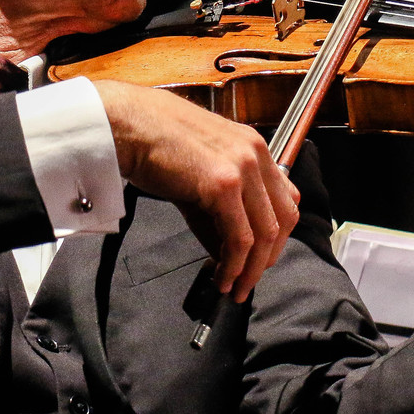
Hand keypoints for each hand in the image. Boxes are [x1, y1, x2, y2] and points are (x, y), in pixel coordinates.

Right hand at [91, 80, 299, 302]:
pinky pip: (240, 238)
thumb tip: (228, 254)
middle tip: (248, 281)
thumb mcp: (201, 176)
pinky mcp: (223, 185)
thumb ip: (221, 212)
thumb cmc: (155, 146)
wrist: (127, 125)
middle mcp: (256, 155)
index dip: (278, 236)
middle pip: (283, 219)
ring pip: (265, 233)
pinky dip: (234, 265)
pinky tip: (222, 277)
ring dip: (251, 269)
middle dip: (268, 258)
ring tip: (234, 287)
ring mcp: (243, 168)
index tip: (261, 258)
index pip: (285, 200)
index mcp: (255, 148)